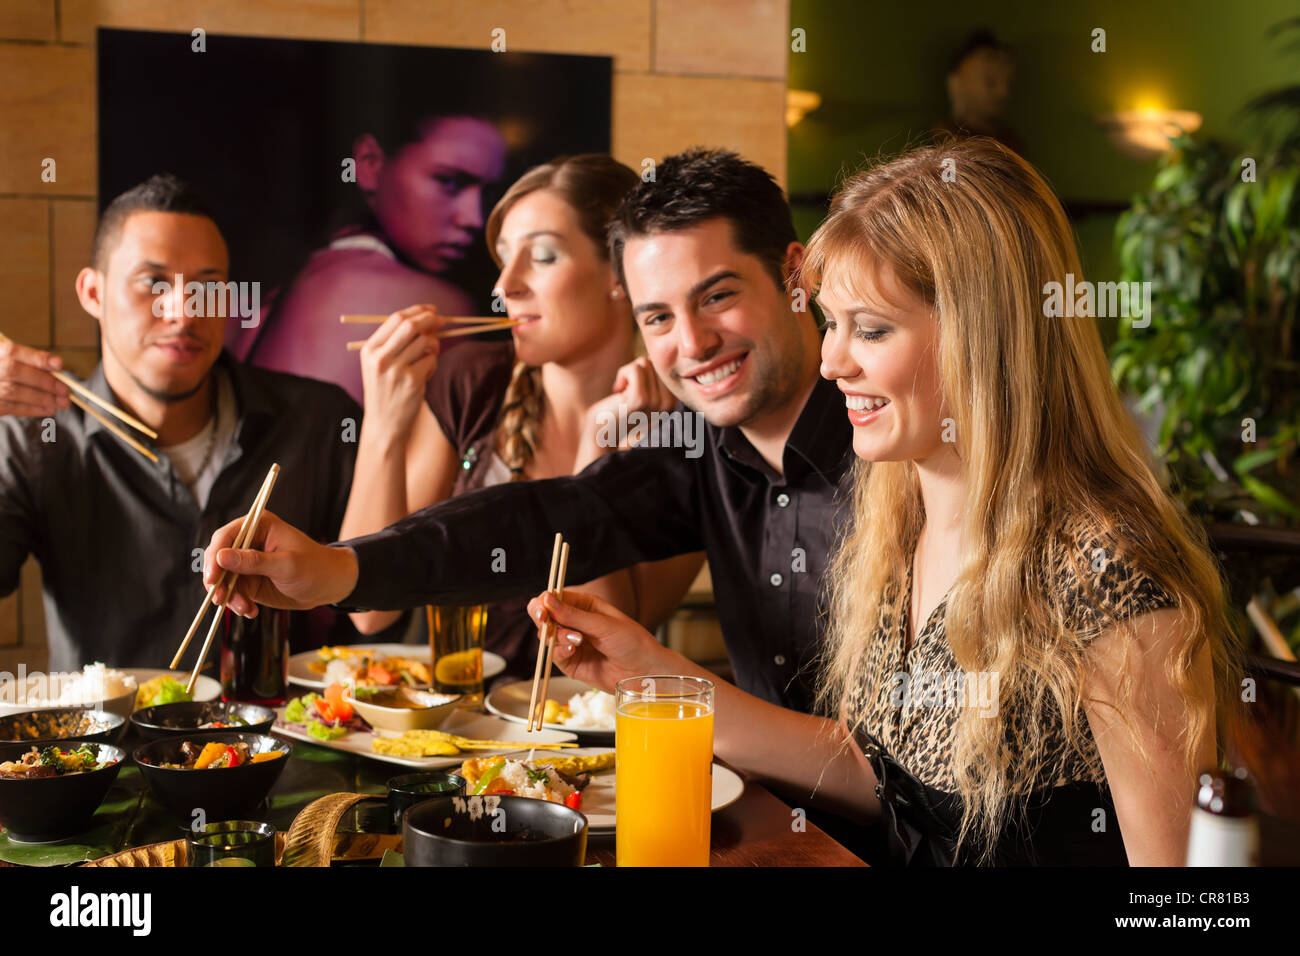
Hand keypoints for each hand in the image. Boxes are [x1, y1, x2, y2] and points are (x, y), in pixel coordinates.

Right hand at [0, 339, 69, 416]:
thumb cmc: (7, 374)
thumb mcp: (16, 362)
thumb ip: (32, 363)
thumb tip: (57, 369)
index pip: (13, 351)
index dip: (37, 358)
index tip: (59, 365)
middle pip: (14, 371)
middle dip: (43, 381)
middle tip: (65, 390)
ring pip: (14, 391)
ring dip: (43, 398)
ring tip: (63, 402)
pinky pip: (12, 407)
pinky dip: (34, 409)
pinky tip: (50, 409)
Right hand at [202, 510, 358, 616]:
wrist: (329, 586)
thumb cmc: (314, 567)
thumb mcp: (286, 565)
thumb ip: (254, 561)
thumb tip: (221, 556)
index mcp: (259, 526)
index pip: (226, 536)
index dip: (214, 556)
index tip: (212, 577)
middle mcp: (249, 542)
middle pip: (218, 559)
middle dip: (218, 581)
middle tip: (221, 600)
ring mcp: (247, 563)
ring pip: (223, 579)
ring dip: (229, 597)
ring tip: (246, 608)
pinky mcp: (249, 581)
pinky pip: (233, 593)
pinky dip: (238, 603)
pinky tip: (251, 611)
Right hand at [358, 305, 442, 445]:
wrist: (384, 424)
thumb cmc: (385, 390)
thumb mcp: (379, 364)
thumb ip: (396, 341)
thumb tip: (426, 318)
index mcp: (370, 349)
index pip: (396, 319)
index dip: (417, 311)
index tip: (432, 310)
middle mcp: (380, 358)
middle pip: (411, 326)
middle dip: (430, 320)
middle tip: (443, 321)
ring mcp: (396, 370)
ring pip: (425, 343)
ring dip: (434, 346)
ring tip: (429, 357)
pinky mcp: (412, 382)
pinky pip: (432, 361)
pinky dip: (433, 364)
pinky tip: (425, 375)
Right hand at [525, 588, 690, 693]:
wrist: (644, 672)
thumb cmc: (632, 642)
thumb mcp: (603, 624)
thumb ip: (573, 615)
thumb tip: (547, 599)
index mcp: (584, 605)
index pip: (554, 598)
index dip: (544, 602)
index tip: (542, 609)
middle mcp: (575, 622)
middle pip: (545, 616)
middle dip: (543, 618)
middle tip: (545, 621)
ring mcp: (571, 643)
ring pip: (547, 636)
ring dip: (556, 636)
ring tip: (576, 640)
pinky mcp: (570, 663)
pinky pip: (554, 655)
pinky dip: (559, 651)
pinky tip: (572, 649)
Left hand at [577, 357, 676, 466]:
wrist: (602, 429)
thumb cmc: (621, 407)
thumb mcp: (644, 392)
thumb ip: (655, 377)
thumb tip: (657, 355)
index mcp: (672, 403)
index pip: (664, 367)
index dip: (645, 372)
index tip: (635, 390)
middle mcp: (668, 405)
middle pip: (656, 363)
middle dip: (636, 370)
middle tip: (627, 391)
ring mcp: (655, 403)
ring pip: (645, 363)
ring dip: (628, 372)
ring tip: (623, 392)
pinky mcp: (640, 400)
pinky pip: (635, 369)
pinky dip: (622, 374)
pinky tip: (618, 390)